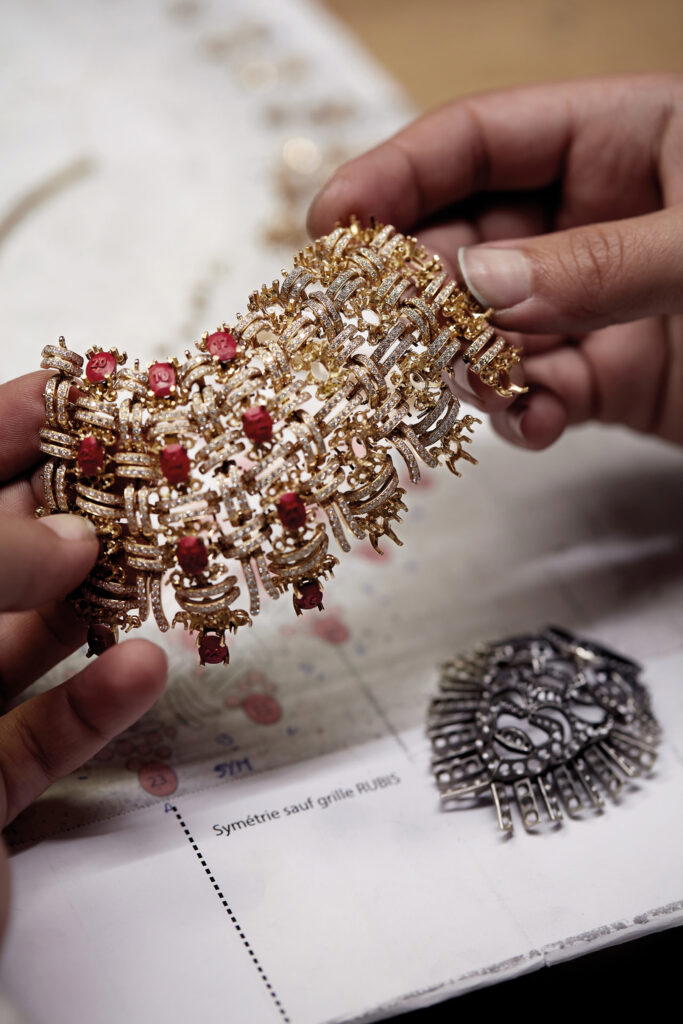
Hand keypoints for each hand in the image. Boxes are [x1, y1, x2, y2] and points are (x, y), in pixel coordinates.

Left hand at [0, 371, 166, 932]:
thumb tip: (68, 535)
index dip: (3, 426)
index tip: (77, 389)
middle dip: (78, 512)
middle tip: (154, 473)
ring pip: (30, 641)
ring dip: (104, 605)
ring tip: (169, 558)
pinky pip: (45, 739)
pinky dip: (98, 705)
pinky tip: (145, 665)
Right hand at [308, 74, 682, 449]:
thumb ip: (598, 262)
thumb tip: (479, 284)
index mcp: (616, 139)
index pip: (478, 142)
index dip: (396, 175)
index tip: (330, 222)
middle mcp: (593, 218)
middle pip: (468, 240)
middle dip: (422, 288)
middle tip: (385, 329)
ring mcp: (594, 302)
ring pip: (490, 328)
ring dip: (469, 363)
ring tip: (477, 387)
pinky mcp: (611, 377)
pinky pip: (540, 396)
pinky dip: (525, 416)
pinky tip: (536, 424)